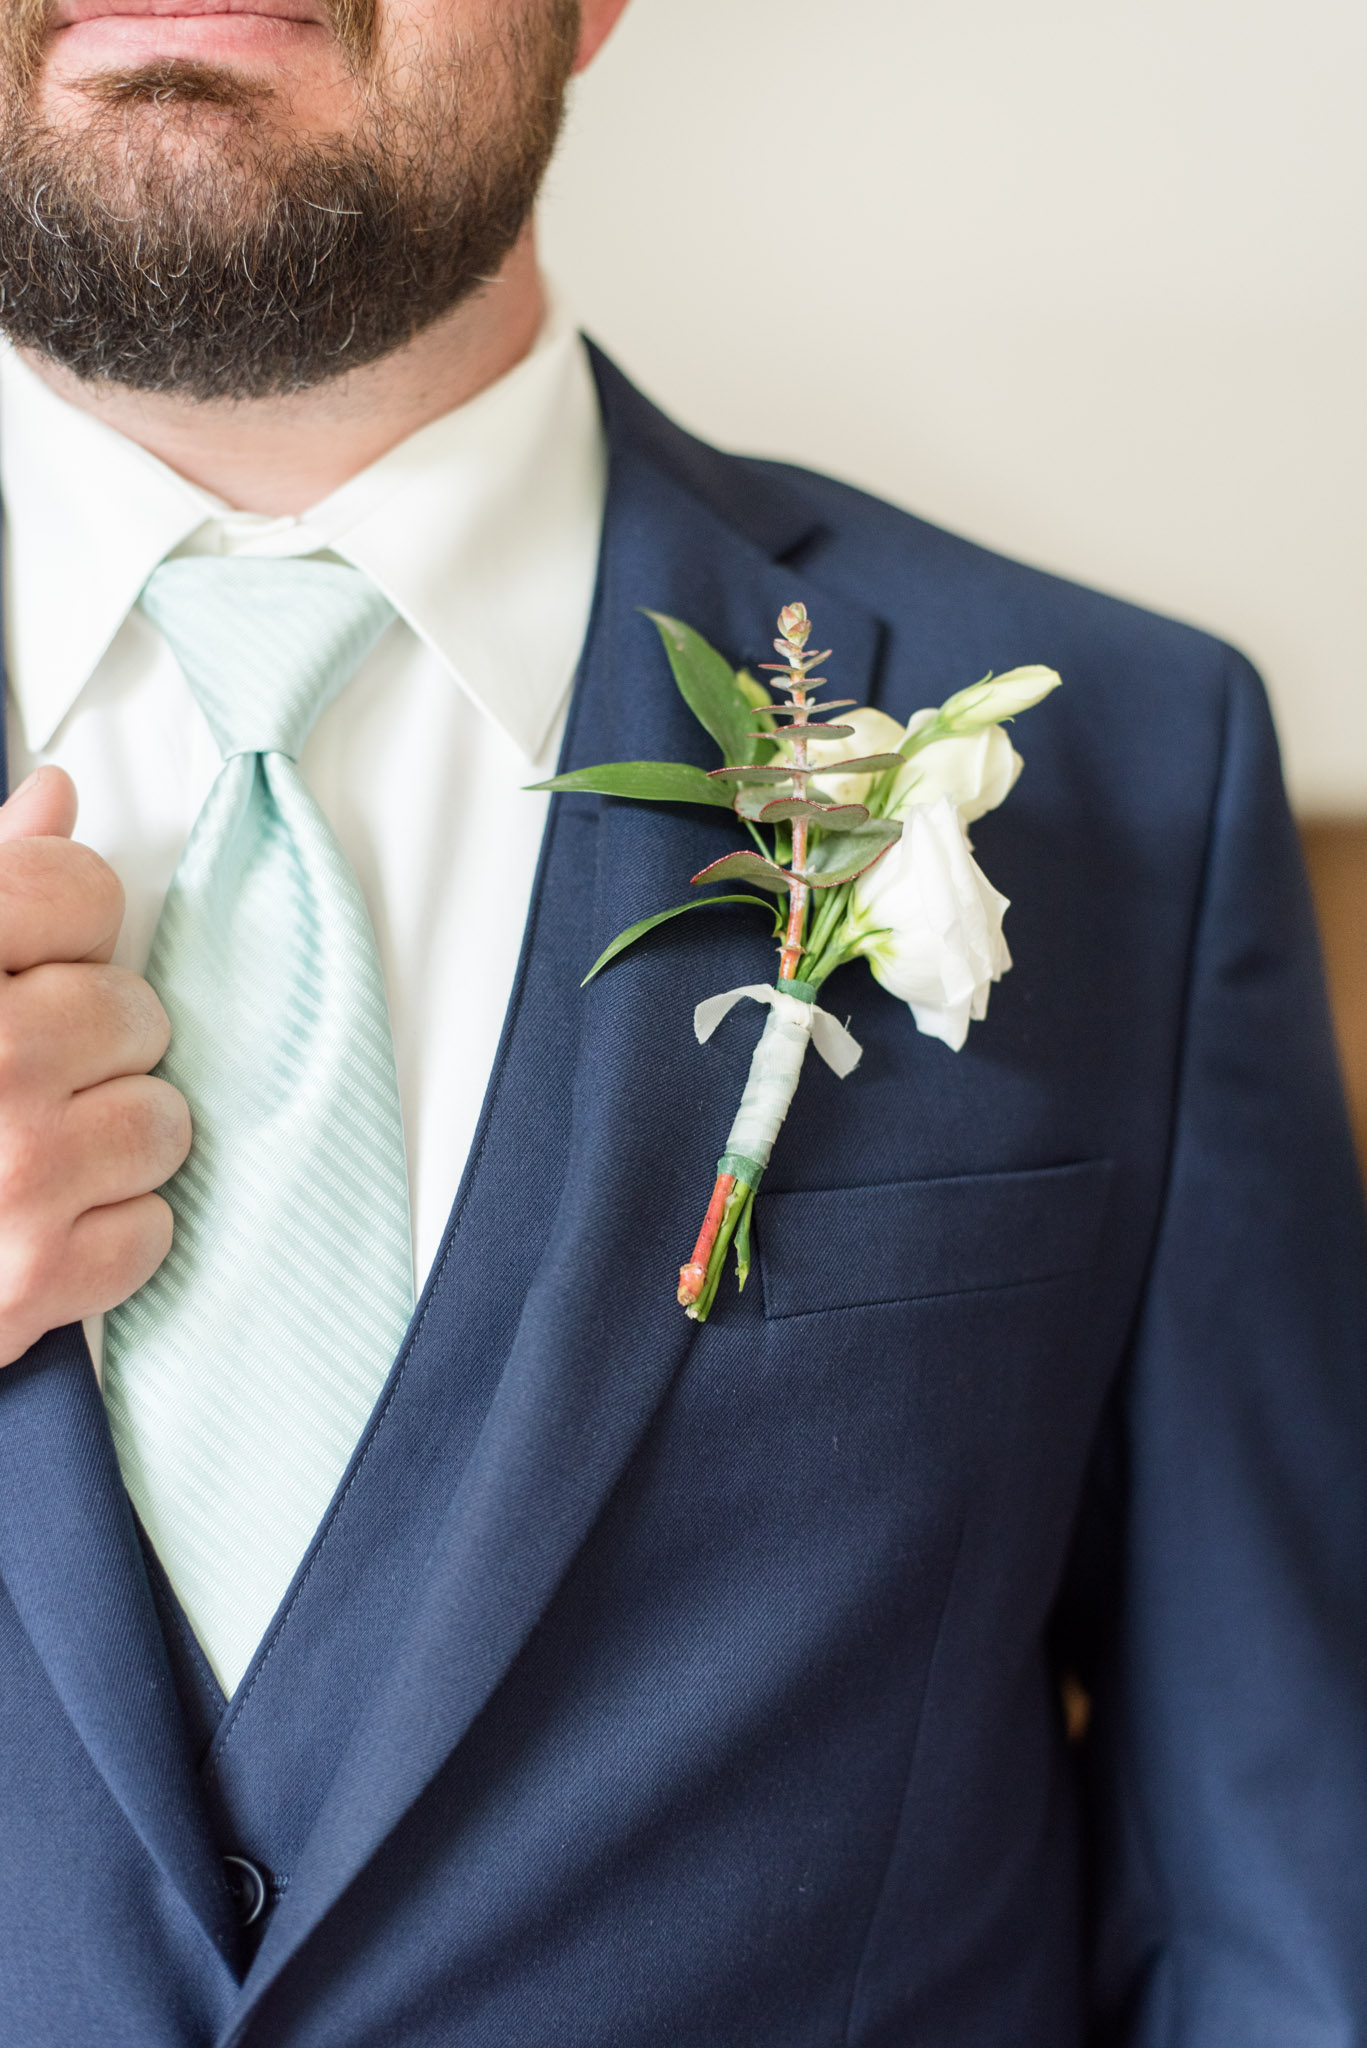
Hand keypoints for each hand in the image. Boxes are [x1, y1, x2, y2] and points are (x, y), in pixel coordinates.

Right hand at [0, 769, 190, 1366]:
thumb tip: (54, 796)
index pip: (79, 889)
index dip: (65, 928)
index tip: (29, 964)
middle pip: (132, 1007)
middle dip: (91, 1042)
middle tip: (18, 1074)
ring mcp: (10, 1172)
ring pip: (159, 1119)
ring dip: (109, 1140)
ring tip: (26, 1151)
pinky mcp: (30, 1278)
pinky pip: (149, 1230)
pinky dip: (106, 1235)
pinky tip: (34, 1223)